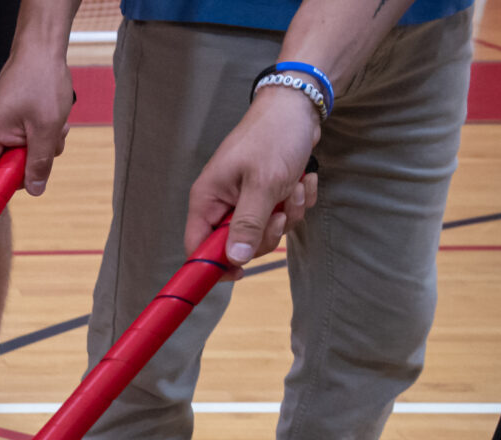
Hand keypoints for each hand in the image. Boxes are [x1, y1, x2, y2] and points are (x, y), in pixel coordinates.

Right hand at [0, 44, 74, 194]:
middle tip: (45, 151)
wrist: (40, 49)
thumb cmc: (41, 81)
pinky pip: (19, 146)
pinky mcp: (5, 126)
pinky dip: (37, 141)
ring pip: (14, 160)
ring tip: (53, 129)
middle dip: (26, 169)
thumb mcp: (47, 127)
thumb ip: (39, 163)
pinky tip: (50, 123)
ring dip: (37, 153)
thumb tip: (34, 191)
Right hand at [187, 89, 320, 260]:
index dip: (215, 265)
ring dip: (288, 214)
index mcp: (208, 199)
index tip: (240, 273)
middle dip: (267, 233)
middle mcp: (222, 202)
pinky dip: (297, 201)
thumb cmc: (274, 137)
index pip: (197, 246)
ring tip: (295, 186)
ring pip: (265, 231)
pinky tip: (303, 180)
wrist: (298, 105)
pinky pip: (282, 215)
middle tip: (280, 213)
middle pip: (237, 244)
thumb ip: (247, 224)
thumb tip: (234, 259)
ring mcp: (244, 198)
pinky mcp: (266, 193)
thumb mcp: (263, 184)